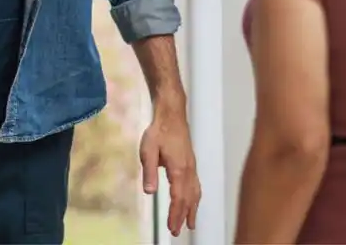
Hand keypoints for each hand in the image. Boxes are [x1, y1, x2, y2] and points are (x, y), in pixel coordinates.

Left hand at [140, 105, 200, 236]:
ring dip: (192, 209)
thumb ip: (149, 172)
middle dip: (183, 216)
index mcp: (178, 169)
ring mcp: (192, 166)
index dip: (175, 215)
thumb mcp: (148, 150)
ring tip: (190, 223)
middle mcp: (189, 170)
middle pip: (188, 199)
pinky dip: (195, 198)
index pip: (178, 198)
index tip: (171, 228)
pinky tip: (193, 201)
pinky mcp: (191, 162)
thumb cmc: (159, 130)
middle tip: (177, 231)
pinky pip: (196, 185)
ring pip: (195, 193)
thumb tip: (149, 192)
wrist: (172, 114)